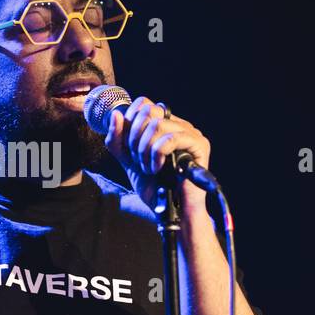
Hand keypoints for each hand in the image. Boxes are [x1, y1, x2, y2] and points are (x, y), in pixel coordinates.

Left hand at [103, 98, 211, 212]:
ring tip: (149, 168)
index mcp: (165, 125)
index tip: (128, 145)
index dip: (130, 120)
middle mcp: (179, 125)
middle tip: (138, 159)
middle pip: (149, 111)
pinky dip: (157, 154)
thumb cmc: (154, 187)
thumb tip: (116, 115)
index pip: (145, 103)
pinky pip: (170, 138)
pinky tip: (157, 168)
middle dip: (135, 138)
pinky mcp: (199, 145)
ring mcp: (190, 133)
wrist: (171, 211)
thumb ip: (118, 140)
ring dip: (145, 150)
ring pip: (157, 125)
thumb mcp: (128, 160)